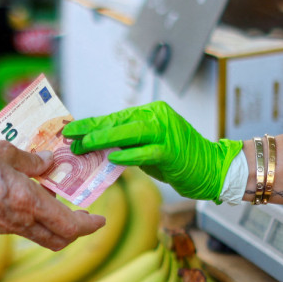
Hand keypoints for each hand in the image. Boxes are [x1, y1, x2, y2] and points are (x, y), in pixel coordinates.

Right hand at [0, 140, 105, 250]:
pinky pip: (25, 229)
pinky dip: (38, 219)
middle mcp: (20, 221)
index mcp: (27, 203)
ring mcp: (6, 227)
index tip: (101, 219)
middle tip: (85, 213)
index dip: (90, 225)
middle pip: (60, 239)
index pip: (70, 226)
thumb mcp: (2, 151)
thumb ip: (31, 160)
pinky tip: (33, 197)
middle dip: (78, 230)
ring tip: (59, 199)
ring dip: (57, 224)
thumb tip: (50, 162)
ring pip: (43, 236)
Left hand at [62, 101, 242, 200]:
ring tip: (85, 144)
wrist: (213, 168)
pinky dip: (129, 155)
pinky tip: (113, 159)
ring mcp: (166, 132)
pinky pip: (147, 152)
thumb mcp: (149, 148)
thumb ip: (127, 145)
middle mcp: (157, 117)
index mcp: (150, 113)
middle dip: (91, 128)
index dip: (90, 123)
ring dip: (105, 138)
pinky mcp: (172, 150)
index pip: (114, 117)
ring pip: (130, 132)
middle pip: (118, 121)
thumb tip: (96, 149)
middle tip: (68, 135)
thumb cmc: (178, 160)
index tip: (69, 129)